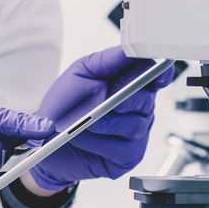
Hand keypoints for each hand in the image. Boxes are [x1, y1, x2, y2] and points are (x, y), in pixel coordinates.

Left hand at [27, 46, 174, 193]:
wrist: (47, 139)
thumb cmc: (66, 106)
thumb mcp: (81, 73)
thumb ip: (108, 60)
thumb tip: (129, 50)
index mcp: (132, 84)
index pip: (157, 76)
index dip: (161, 73)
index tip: (157, 70)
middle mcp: (139, 109)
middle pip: (145, 100)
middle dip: (124, 97)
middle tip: (106, 96)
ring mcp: (136, 134)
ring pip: (134, 125)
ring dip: (105, 122)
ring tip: (84, 121)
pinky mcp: (128, 157)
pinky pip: (122, 149)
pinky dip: (98, 142)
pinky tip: (82, 138)